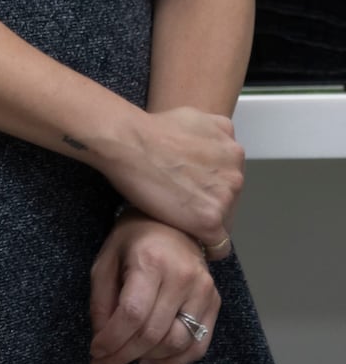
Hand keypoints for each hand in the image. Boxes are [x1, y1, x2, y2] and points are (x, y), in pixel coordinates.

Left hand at [90, 217, 221, 363]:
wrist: (173, 224)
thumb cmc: (132, 241)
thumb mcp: (105, 262)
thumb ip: (101, 301)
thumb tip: (101, 339)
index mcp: (151, 262)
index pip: (132, 314)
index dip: (113, 340)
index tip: (95, 353)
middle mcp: (183, 278)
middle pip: (154, 333)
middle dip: (124, 355)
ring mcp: (205, 292)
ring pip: (178, 343)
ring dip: (148, 358)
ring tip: (125, 357)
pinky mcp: (216, 303)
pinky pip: (199, 344)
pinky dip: (174, 359)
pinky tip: (151, 357)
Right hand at [101, 106, 243, 248]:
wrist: (127, 141)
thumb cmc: (146, 129)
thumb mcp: (192, 116)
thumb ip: (210, 134)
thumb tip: (204, 146)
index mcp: (232, 149)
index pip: (230, 179)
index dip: (210, 186)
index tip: (192, 190)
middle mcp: (236, 173)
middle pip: (231, 201)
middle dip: (208, 203)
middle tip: (180, 203)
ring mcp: (225, 197)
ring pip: (224, 222)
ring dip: (204, 222)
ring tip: (177, 218)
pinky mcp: (210, 220)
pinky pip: (218, 246)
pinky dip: (204, 246)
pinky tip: (187, 238)